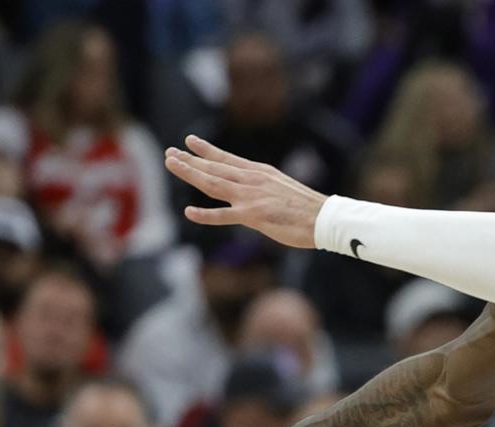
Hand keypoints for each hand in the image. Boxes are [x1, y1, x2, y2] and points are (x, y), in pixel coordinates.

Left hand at [166, 135, 327, 249]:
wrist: (325, 218)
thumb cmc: (308, 208)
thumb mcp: (283, 188)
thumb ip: (265, 187)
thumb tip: (256, 191)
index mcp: (259, 173)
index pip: (227, 159)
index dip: (206, 150)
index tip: (190, 141)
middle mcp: (251, 181)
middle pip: (214, 169)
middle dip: (190, 160)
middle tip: (170, 153)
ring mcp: (250, 197)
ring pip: (213, 184)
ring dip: (190, 174)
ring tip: (172, 165)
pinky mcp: (253, 215)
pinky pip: (224, 215)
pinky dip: (205, 214)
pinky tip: (189, 212)